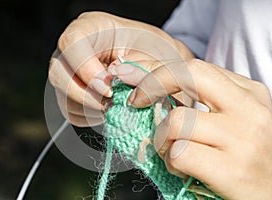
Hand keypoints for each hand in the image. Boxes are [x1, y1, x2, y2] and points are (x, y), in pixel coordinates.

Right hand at [48, 11, 193, 126]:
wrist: (154, 66)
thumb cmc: (156, 53)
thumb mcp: (159, 52)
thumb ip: (141, 65)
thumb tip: (115, 83)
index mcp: (93, 28)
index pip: (72, 42)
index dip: (85, 68)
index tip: (108, 88)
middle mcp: (75, 48)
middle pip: (58, 72)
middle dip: (84, 95)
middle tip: (110, 104)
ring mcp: (71, 71)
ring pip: (62, 95)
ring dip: (88, 108)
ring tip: (114, 107)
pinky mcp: (72, 92)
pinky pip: (70, 110)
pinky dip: (89, 117)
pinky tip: (107, 111)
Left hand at [122, 58, 271, 198]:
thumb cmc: (245, 155)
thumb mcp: (232, 119)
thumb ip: (202, 101)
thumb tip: (151, 88)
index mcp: (248, 92)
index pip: (193, 67)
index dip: (156, 68)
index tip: (131, 72)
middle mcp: (249, 109)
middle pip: (186, 75)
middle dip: (150, 83)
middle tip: (136, 99)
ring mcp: (243, 138)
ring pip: (176, 121)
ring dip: (162, 139)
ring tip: (172, 152)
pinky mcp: (233, 169)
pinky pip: (180, 154)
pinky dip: (171, 162)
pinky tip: (182, 170)